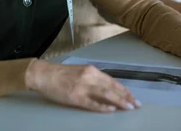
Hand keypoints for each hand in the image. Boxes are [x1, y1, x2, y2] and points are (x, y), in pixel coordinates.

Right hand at [25, 60, 140, 111]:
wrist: (43, 74)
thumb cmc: (61, 74)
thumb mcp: (81, 72)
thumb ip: (94, 78)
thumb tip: (109, 88)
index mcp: (92, 71)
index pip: (113, 81)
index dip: (124, 90)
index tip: (133, 97)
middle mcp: (90, 77)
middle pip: (112, 88)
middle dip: (126, 97)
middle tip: (137, 104)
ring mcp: (83, 87)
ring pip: (106, 94)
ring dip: (119, 101)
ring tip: (129, 107)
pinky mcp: (75, 97)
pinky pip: (91, 103)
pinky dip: (102, 106)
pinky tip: (111, 110)